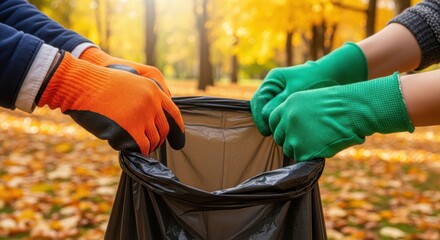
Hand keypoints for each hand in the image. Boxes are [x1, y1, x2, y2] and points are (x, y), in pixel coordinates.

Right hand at [36, 51, 184, 154]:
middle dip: (157, 140)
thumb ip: (146, 98)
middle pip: (163, 131)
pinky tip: (128, 147)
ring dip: (145, 145)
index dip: (177, 129)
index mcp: (154, 90)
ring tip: (133, 143)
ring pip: (153, 140)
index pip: (173, 114)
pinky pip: (142, 147)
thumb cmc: (100, 84)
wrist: (82, 84)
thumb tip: (154, 121)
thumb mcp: (131, 83)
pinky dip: (137, 150)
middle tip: (148, 144)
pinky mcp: (131, 129)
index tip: (178, 140)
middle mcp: (153, 103)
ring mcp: (143, 116)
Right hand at [250, 43, 367, 135]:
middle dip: (265, 121)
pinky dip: (281, 122)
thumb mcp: (296, 92)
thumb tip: (266, 116)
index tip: (266, 131)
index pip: (258, 101)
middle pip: (261, 107)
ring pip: (269, 112)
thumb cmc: (316, 81)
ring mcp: (280, 94)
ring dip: (273, 123)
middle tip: (271, 134)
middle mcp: (274, 87)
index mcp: (273, 80)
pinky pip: (279, 114)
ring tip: (279, 134)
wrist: (334, 75)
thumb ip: (279, 103)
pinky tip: (286, 131)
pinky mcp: (287, 102)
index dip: (260, 117)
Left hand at [268, 73, 413, 161]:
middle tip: (306, 139)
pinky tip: (323, 147)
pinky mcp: (304, 151)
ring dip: (300, 149)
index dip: (281, 127)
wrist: (354, 110)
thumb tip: (289, 128)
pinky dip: (310, 156)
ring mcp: (294, 136)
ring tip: (318, 141)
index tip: (289, 131)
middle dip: (289, 139)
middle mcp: (287, 120)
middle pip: (279, 137)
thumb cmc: (340, 104)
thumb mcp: (311, 100)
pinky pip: (301, 159)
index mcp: (288, 104)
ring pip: (289, 149)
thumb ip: (296, 113)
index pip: (272, 121)